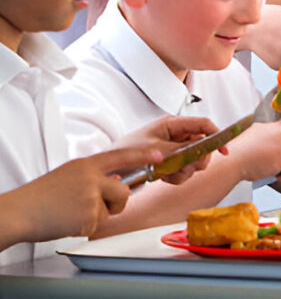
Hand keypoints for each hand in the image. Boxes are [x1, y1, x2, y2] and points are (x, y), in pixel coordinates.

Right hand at [3, 146, 164, 243]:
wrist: (19, 211)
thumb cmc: (40, 196)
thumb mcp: (69, 175)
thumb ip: (93, 176)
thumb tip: (113, 181)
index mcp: (86, 165)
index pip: (121, 155)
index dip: (143, 154)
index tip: (160, 154)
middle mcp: (91, 178)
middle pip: (123, 191)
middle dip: (116, 202)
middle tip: (95, 205)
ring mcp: (89, 197)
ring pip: (111, 210)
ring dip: (98, 215)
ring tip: (74, 212)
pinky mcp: (87, 217)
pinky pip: (97, 224)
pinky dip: (85, 227)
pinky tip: (67, 221)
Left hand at [115, 115, 221, 183]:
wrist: (108, 171)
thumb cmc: (125, 153)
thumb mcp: (156, 150)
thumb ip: (181, 149)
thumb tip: (201, 150)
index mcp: (172, 124)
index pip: (203, 125)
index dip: (216, 135)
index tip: (223, 150)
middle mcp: (175, 135)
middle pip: (202, 144)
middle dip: (197, 159)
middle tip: (188, 166)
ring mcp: (172, 148)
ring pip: (194, 159)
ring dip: (185, 170)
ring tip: (169, 174)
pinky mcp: (169, 161)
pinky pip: (183, 170)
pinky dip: (177, 177)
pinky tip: (164, 178)